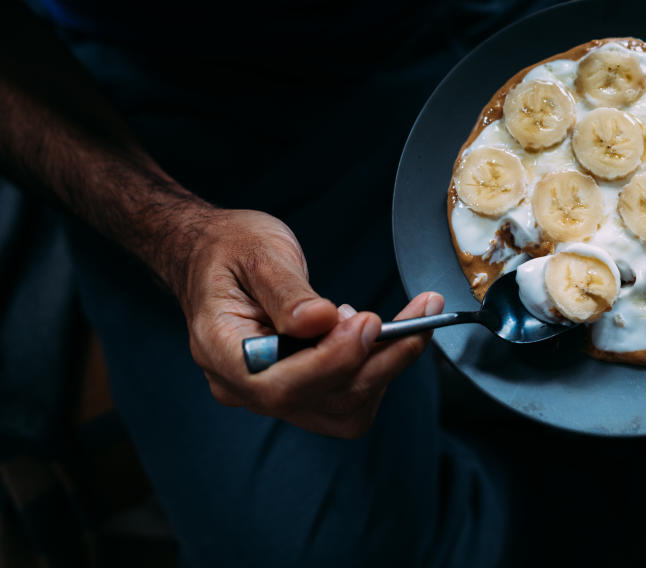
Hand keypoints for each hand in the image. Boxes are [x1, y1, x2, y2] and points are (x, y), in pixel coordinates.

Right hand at [171, 209, 442, 437]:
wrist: (214, 255)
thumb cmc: (230, 250)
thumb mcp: (257, 254)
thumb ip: (287, 291)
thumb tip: (320, 321)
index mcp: (221, 351)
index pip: (279, 383)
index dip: (331, 361)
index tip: (368, 321)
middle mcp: (244, 386)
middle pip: (323, 400)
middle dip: (380, 361)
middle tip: (419, 314)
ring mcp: (273, 394)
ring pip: (345, 408)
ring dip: (386, 366)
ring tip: (397, 319)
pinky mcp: (300, 391)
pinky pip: (348, 398)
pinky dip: (377, 368)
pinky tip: (376, 332)